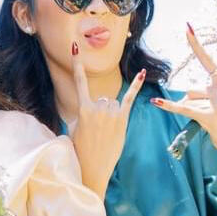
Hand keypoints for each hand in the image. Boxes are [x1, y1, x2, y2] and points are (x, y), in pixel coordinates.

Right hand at [67, 43, 142, 192]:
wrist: (91, 168)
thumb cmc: (80, 149)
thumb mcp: (74, 128)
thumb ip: (82, 113)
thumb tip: (91, 108)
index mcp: (83, 108)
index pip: (80, 82)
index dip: (77, 65)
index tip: (75, 47)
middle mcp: (97, 107)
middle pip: (103, 99)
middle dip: (101, 112)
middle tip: (98, 132)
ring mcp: (111, 114)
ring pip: (113, 103)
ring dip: (111, 115)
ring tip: (106, 133)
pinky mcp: (122, 120)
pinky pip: (129, 99)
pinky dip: (136, 86)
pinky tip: (142, 73)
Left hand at [153, 24, 216, 166]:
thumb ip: (202, 94)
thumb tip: (183, 96)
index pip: (207, 60)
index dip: (195, 45)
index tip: (186, 28)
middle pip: (192, 90)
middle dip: (193, 104)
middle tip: (212, 116)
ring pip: (189, 101)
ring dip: (193, 112)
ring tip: (211, 121)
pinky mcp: (210, 116)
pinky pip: (183, 108)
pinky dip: (169, 107)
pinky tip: (155, 102)